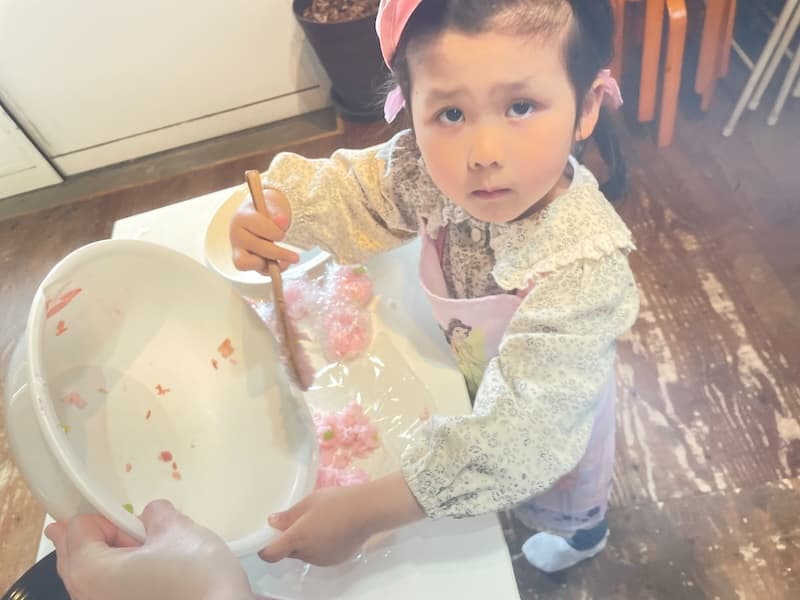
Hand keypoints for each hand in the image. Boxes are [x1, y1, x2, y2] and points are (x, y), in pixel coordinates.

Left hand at [45, 499, 257, 599]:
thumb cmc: (195, 578)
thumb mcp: (175, 528)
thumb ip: (154, 513)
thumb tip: (150, 515)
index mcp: (90, 571)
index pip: (78, 528)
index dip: (104, 513)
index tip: (125, 511)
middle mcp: (88, 597)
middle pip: (75, 557)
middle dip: (95, 535)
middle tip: (117, 522)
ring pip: (92, 577)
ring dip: (110, 556)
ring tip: (142, 546)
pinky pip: (111, 592)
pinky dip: (122, 575)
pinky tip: (149, 567)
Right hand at [229, 186, 299, 274]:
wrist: (263, 215)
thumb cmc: (268, 209)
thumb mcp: (275, 204)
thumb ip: (278, 212)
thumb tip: (281, 221)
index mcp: (241, 217)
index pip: (259, 226)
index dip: (275, 231)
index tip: (284, 230)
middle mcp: (236, 234)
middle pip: (254, 246)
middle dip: (278, 252)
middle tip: (295, 257)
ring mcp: (239, 249)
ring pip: (245, 263)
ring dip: (268, 264)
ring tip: (284, 262)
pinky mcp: (246, 261)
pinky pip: (255, 271)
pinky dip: (271, 270)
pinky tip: (283, 263)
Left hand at [259, 472, 424, 566]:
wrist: (367, 511)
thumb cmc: (336, 502)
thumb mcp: (309, 501)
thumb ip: (288, 515)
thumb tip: (271, 523)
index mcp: (297, 538)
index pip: (270, 554)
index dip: (264, 549)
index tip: (266, 538)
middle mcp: (307, 554)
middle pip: (288, 552)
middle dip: (289, 540)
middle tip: (300, 520)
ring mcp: (321, 560)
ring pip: (305, 554)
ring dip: (305, 543)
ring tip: (320, 522)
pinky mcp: (334, 561)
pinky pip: (319, 555)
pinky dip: (320, 546)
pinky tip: (332, 531)